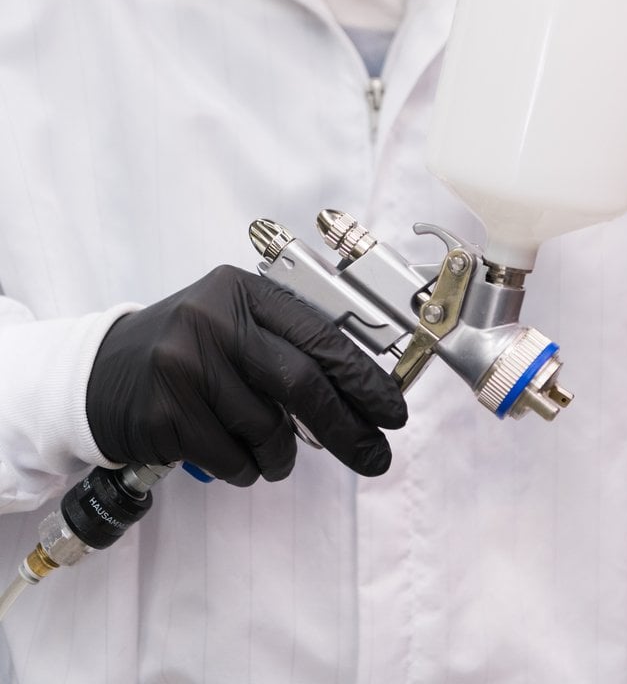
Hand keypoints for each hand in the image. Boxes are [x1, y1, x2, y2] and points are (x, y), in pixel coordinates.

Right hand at [86, 266, 406, 485]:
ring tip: (274, 454)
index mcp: (240, 291)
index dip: (362, 376)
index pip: (317, 332)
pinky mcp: (165, 413)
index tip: (391, 409)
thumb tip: (361, 391)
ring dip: (283, 456)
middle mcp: (212, 320)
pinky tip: (235, 455)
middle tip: (374, 456)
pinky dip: (247, 469)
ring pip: (268, 429)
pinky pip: (233, 458)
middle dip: (347, 427)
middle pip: (301, 382)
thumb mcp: (232, 324)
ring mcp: (185, 366)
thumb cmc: (186, 351)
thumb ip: (286, 344)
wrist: (101, 374)